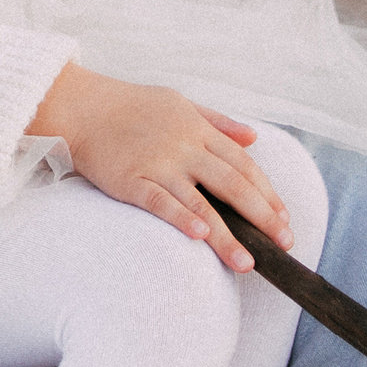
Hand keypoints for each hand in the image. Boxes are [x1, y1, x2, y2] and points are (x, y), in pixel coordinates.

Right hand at [28, 63, 287, 272]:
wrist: (82, 106)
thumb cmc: (131, 105)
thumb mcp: (180, 103)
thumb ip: (218, 121)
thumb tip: (253, 136)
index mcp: (198, 130)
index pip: (243, 164)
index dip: (267, 193)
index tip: (284, 219)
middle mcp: (183, 147)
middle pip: (232, 185)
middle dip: (262, 217)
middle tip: (283, 245)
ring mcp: (157, 164)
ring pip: (200, 203)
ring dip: (226, 236)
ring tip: (246, 263)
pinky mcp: (131, 179)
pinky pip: (160, 201)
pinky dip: (181, 218)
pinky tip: (200, 237)